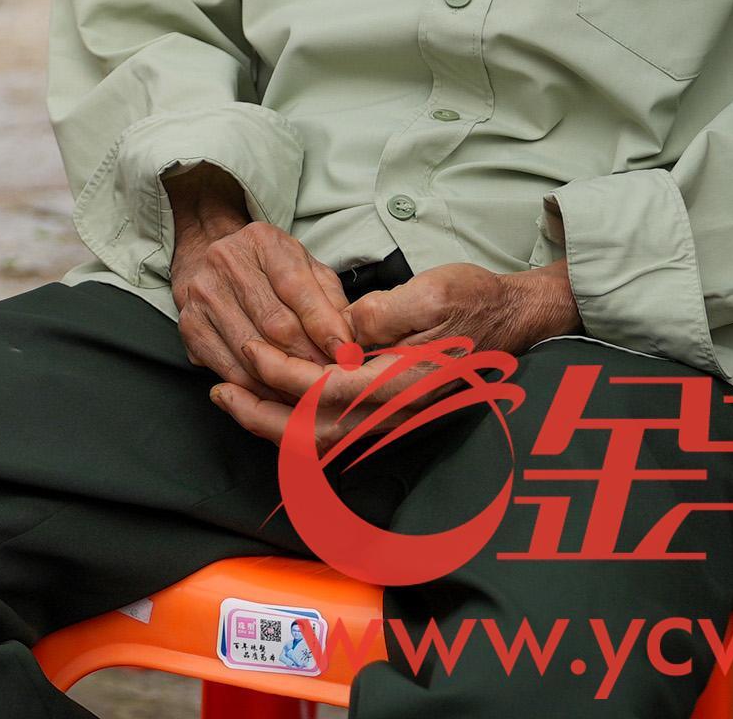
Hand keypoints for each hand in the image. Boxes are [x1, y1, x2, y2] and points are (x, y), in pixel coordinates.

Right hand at [165, 165, 354, 439]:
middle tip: (336, 384)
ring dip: (286, 382)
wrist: (206, 257)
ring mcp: (203, 294)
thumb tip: (351, 340)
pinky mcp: (189, 325)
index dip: (324, 324)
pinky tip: (279, 397)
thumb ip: (330, 298)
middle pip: (274, 324)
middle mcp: (225, 262)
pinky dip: (258, 391)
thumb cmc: (268, 268)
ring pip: (252, 352)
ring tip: (314, 397)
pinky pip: (229, 369)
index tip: (347, 353)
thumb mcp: (305, 267)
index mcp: (262, 241)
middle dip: (310, 359)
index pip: (296, 287)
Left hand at [225, 263, 578, 442]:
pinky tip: (268, 404)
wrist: (514, 320)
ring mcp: (393, 419)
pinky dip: (294, 425)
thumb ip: (384, 313)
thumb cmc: (473, 301)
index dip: (280, 373)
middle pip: (314, 432)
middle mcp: (396, 412)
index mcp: (402, 383)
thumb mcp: (431, 292)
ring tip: (231, 399)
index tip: (248, 348)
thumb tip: (343, 327)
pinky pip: (334, 432)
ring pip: (321, 440)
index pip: (325, 391)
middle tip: (219, 392)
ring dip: (272, 425)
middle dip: (261, 415)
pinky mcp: (389, 414)